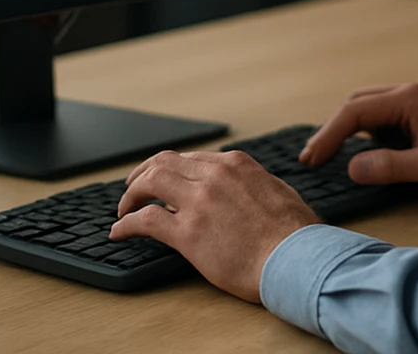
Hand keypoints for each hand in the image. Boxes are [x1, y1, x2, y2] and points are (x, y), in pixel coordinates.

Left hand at [110, 150, 320, 302]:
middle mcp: (214, 175)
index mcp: (236, 164)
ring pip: (149, 183)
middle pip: (164, 162)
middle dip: (142, 173)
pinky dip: (126, 224)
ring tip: (123, 209)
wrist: (298, 259)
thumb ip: (253, 184)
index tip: (162, 179)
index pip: (190, 158)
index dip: (170, 168)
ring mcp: (199, 201)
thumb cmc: (296, 234)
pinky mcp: (188, 232)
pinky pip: (145, 220)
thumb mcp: (277, 192)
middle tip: (132, 188)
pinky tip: (119, 232)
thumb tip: (244, 188)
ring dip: (130, 195)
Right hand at [300, 83, 417, 195]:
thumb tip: (351, 167)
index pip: (354, 112)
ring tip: (325, 155)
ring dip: (344, 129)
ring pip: (365, 109)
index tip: (312, 159)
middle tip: (311, 158)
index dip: (328, 136)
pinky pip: (379, 119)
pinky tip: (355, 151)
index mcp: (407, 100)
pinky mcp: (416, 116)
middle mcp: (406, 95)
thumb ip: (390, 166)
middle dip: (330, 130)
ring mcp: (411, 104)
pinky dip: (361, 132)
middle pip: (355, 104)